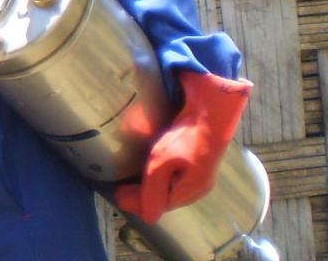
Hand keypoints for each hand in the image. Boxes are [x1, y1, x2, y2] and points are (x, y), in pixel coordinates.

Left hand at [114, 71, 251, 222]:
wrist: (210, 109)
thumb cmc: (186, 137)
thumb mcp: (162, 164)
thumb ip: (153, 190)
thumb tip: (148, 218)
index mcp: (190, 191)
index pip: (159, 206)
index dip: (137, 202)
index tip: (117, 196)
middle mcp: (196, 186)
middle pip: (164, 197)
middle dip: (142, 195)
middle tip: (119, 189)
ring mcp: (198, 174)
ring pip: (170, 186)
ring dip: (150, 185)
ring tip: (130, 181)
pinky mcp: (196, 160)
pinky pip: (175, 175)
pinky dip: (160, 174)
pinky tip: (150, 167)